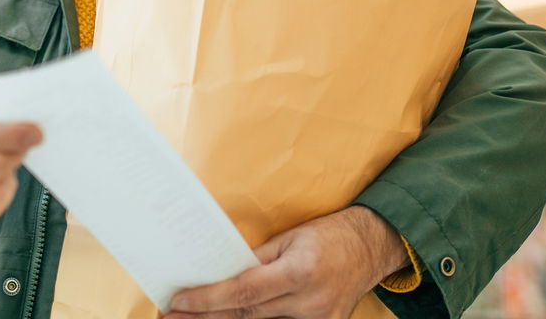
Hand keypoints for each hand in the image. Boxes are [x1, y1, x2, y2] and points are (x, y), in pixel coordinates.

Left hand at [164, 206, 406, 318]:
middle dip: (207, 316)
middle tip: (173, 316)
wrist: (372, 246)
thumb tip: (220, 274)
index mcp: (300, 271)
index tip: (179, 302)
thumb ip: (257, 260)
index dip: (208, 300)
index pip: (244, 292)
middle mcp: (310, 302)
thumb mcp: (290, 238)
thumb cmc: (328, 235)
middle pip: (247, 315)